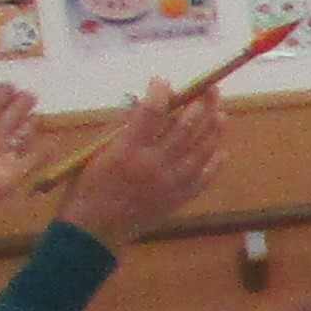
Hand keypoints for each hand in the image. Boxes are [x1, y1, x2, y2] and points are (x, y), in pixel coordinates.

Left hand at [0, 82, 39, 215]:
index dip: (1, 95)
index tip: (11, 85)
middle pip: (9, 118)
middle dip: (19, 106)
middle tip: (30, 94)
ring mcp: (5, 153)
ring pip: (21, 136)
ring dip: (29, 126)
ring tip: (36, 116)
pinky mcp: (17, 170)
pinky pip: (33, 159)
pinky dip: (43, 153)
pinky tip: (52, 143)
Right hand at [55, 81, 225, 247]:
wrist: (96, 229)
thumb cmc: (89, 186)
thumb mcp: (97, 151)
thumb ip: (123, 130)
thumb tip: (146, 106)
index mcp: (128, 149)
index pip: (151, 113)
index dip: (160, 93)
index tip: (163, 81)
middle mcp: (154, 165)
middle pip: (185, 128)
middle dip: (200, 105)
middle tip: (210, 89)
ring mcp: (171, 183)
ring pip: (201, 151)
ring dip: (214, 130)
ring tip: (221, 113)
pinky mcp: (179, 199)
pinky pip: (204, 178)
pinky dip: (215, 163)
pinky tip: (222, 151)